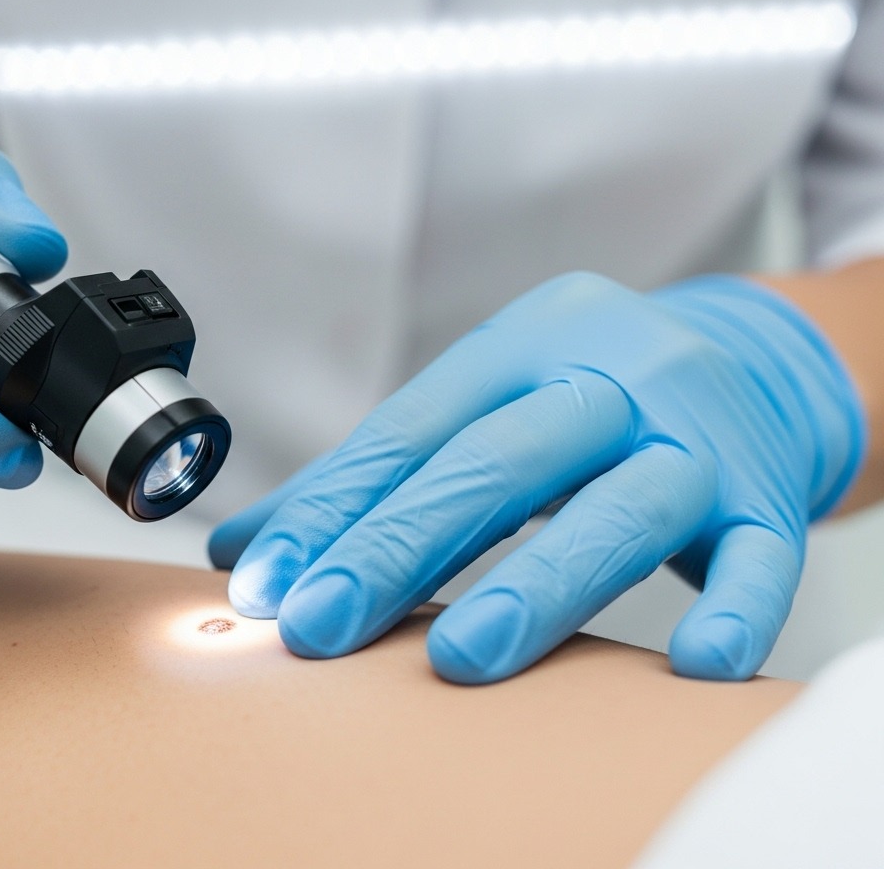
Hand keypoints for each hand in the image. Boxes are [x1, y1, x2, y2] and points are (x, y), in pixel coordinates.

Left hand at [212, 272, 863, 681]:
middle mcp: (609, 379)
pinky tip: (690, 667)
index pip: (410, 430)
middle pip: (495, 463)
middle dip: (399, 547)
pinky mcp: (768, 494)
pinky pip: (764, 554)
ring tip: (458, 661)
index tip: (266, 583)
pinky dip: (734, 608)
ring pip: (620, 508)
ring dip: (537, 586)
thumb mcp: (483, 402)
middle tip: (320, 628)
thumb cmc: (587, 393)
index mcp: (522, 346)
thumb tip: (245, 550)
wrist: (753, 359)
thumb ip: (371, 477)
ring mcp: (696, 435)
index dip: (332, 507)